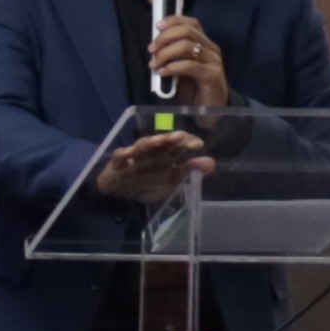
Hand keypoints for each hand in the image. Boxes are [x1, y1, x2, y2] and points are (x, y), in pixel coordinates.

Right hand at [93, 130, 213, 205]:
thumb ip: (189, 171)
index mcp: (166, 155)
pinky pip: (120, 156)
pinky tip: (128, 152)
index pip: (178, 143)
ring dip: (150, 142)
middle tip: (180, 137)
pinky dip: (124, 154)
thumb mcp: (171, 181)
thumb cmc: (147, 183)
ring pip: (142, 146)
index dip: (188, 141)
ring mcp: (134, 156)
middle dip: (170, 138)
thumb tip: (211, 163)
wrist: (119, 192)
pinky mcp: (118, 163)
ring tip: (159, 141)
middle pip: (162, 141)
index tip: (198, 145)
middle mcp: (152, 152)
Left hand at [143, 13, 227, 109]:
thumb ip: (172, 56)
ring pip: (187, 46)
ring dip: (166, 53)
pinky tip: (163, 73)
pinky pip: (190, 65)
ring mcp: (213, 61)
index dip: (174, 21)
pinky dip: (173, 67)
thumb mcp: (180, 68)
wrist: (212, 109)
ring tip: (154, 64)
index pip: (192, 23)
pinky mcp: (212, 75)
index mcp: (204, 44)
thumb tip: (154, 47)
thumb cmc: (194, 87)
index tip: (157, 27)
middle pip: (187, 32)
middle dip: (165, 38)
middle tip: (151, 50)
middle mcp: (211, 49)